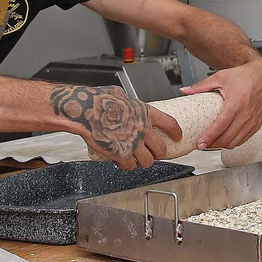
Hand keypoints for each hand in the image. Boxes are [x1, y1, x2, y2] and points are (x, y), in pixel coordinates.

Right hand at [49, 84, 182, 169]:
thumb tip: (127, 103)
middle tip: (153, 154)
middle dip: (158, 153)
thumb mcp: (120, 95)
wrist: (85, 110)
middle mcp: (143, 128)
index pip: (169, 124)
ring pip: (147, 161)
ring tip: (136, 160)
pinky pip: (129, 166)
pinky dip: (126, 166)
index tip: (177, 136)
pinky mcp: (121, 154)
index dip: (175, 132)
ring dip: (142, 162)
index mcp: (145, 112)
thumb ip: (129, 103)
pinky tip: (122, 162)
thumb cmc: (98, 100)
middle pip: (161, 149)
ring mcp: (133, 142)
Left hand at [179, 58, 261, 149]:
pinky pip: (244, 139)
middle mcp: (246, 114)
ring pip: (236, 142)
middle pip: (227, 138)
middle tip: (202, 144)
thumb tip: (185, 90)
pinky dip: (233, 142)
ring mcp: (253, 120)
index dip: (209, 137)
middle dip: (213, 144)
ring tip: (212, 143)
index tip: (200, 143)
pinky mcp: (257, 124)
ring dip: (223, 145)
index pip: (221, 126)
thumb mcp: (220, 77)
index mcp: (236, 103)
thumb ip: (201, 86)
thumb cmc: (243, 76)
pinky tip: (225, 139)